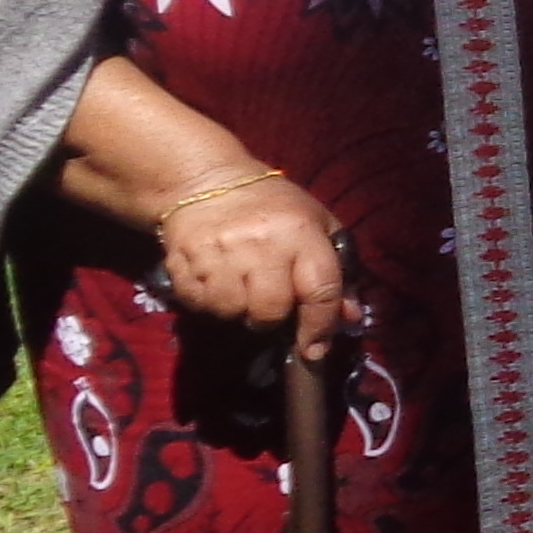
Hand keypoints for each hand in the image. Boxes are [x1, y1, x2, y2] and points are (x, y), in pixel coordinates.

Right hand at [159, 177, 352, 362]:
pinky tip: (215, 280)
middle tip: (268, 303)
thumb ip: (337, 272)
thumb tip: (349, 318)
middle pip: (269, 310)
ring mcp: (218, 253)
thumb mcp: (317, 226)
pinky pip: (199, 304)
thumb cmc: (273, 206)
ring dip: (237, 310)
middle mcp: (260, 244)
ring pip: (231, 312)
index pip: (319, 291)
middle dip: (272, 317)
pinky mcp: (182, 262)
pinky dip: (209, 302)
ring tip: (239, 287)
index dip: (319, 326)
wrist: (205, 182)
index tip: (314, 350)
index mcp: (300, 233)